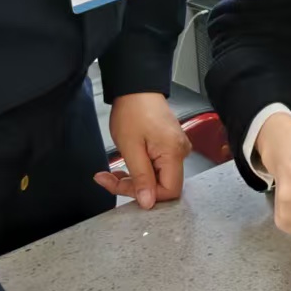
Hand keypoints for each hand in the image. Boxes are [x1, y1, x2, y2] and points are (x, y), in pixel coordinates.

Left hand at [97, 92, 189, 208]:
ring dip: (134, 179)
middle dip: (134, 187)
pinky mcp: (170, 146)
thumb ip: (141, 177)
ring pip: (157, 178)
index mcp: (174, 153)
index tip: (121, 187)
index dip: (145, 195)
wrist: (136, 87)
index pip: (169, 191)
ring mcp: (176, 149)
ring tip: (113, 172)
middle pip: (162, 186)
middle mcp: (180, 152)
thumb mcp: (130, 147)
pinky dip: (140, 169)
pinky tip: (125, 164)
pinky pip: (157, 167)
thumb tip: (148, 203)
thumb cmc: (133, 110)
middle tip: (110, 179)